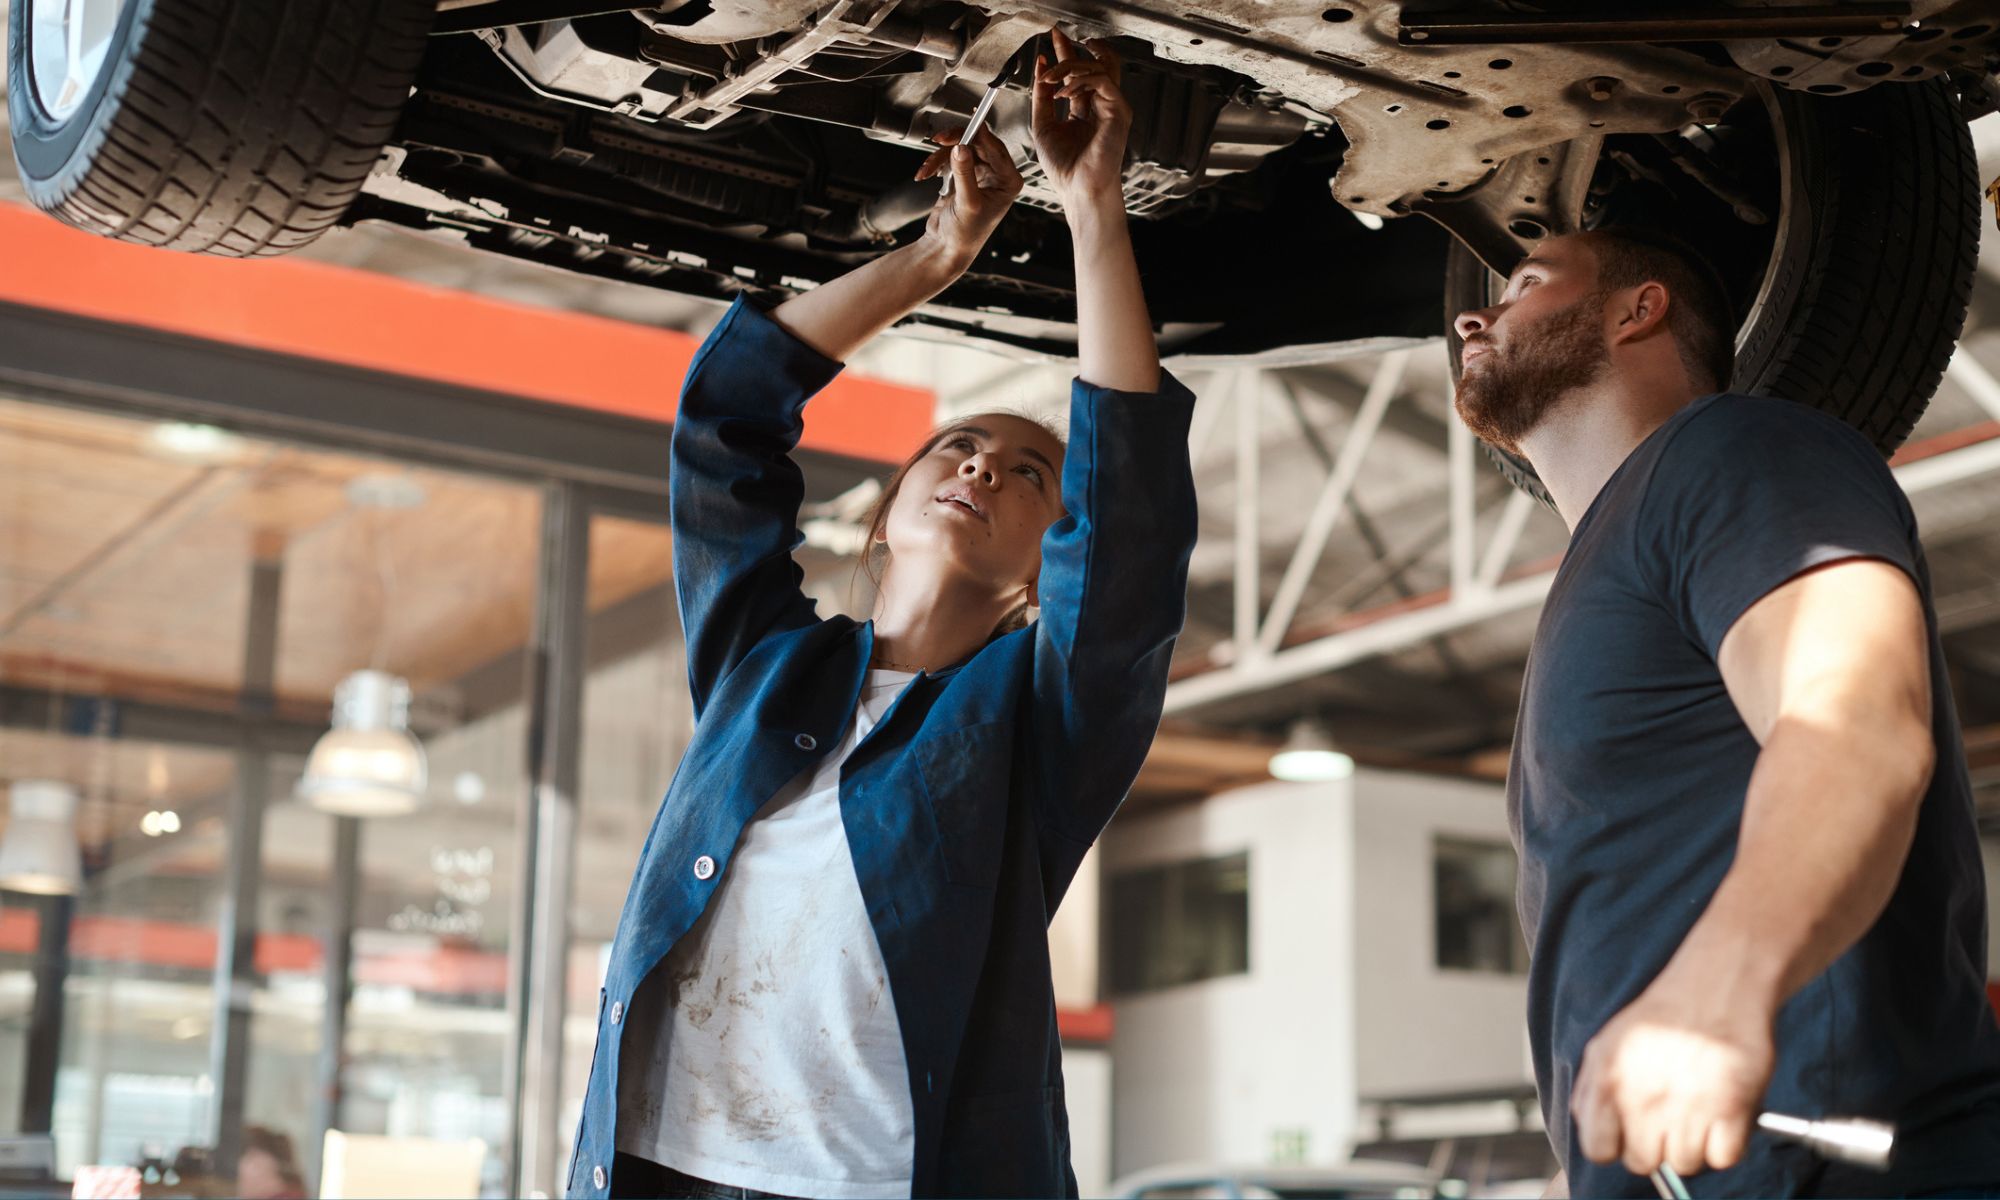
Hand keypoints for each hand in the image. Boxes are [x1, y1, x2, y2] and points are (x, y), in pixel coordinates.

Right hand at [913, 124, 1023, 268]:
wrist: (946, 247)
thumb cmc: (965, 234)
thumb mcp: (967, 203)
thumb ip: (964, 174)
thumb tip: (960, 148)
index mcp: (1008, 181)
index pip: (996, 149)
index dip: (982, 133)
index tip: (971, 120)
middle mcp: (998, 175)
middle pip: (978, 143)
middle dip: (956, 142)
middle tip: (940, 140)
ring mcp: (981, 172)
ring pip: (961, 148)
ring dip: (940, 157)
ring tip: (927, 169)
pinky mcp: (965, 173)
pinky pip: (950, 156)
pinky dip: (936, 163)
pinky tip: (926, 173)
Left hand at [1031, 28, 1132, 207]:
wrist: (1079, 190)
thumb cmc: (1065, 168)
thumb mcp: (1043, 125)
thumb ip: (1042, 97)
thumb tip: (1042, 66)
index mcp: (1087, 109)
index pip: (1078, 74)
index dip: (1066, 54)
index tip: (1053, 40)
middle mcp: (1102, 106)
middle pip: (1094, 63)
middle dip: (1073, 49)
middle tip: (1055, 38)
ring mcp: (1113, 108)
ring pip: (1099, 67)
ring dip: (1070, 66)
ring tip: (1050, 79)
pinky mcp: (1119, 111)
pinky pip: (1102, 81)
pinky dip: (1080, 80)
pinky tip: (1063, 92)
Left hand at [1571, 972, 1774, 1177]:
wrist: (1717, 985)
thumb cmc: (1664, 1016)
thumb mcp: (1607, 1045)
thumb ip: (1592, 1092)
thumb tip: (1594, 1133)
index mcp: (1607, 1083)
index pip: (1598, 1150)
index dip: (1616, 1145)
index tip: (1630, 1134)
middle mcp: (1643, 1100)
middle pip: (1642, 1161)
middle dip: (1655, 1146)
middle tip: (1669, 1120)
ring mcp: (1687, 1108)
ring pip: (1684, 1163)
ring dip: (1693, 1145)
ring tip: (1697, 1111)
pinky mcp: (1731, 1109)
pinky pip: (1723, 1157)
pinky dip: (1726, 1143)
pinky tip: (1722, 1115)